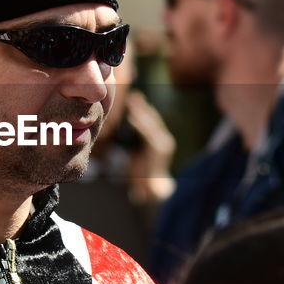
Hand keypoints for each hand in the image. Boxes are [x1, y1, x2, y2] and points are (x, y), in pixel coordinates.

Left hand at [123, 91, 175, 206]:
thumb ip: (133, 139)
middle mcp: (163, 139)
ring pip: (151, 123)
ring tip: (132, 102)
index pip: (151, 119)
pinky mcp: (159, 149)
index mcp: (158, 138)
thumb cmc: (141, 171)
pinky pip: (148, 134)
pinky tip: (132, 117)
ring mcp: (163, 143)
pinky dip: (140, 125)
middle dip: (142, 106)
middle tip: (132, 95)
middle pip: (152, 117)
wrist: (151, 189)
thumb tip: (119, 128)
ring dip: (141, 112)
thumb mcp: (136, 152)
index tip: (133, 98)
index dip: (143, 108)